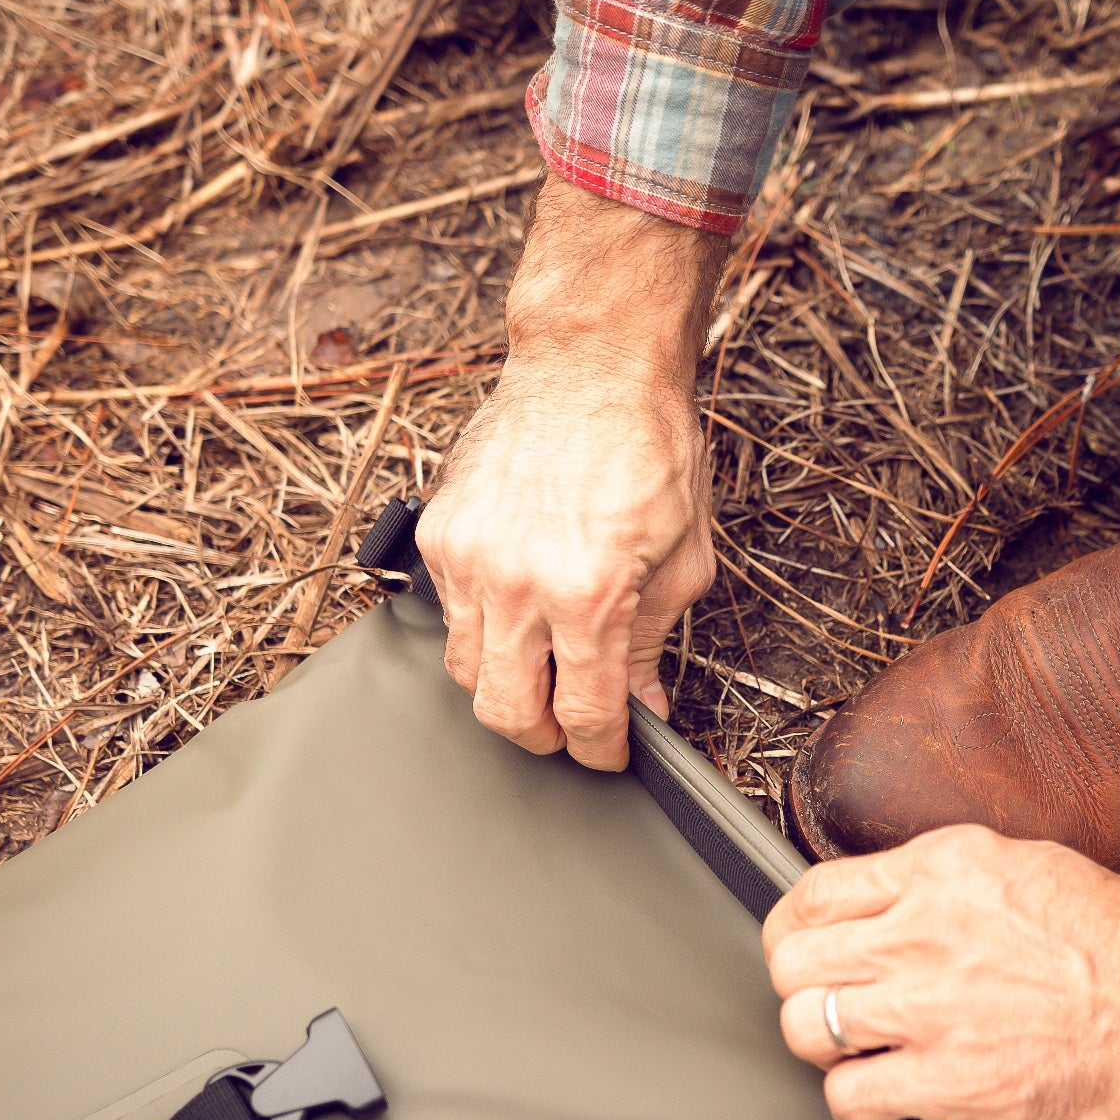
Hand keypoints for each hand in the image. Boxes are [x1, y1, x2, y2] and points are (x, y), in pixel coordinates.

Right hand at [420, 176, 731, 769]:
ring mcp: (467, 556)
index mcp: (589, 592)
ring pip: (463, 669)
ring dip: (504, 684)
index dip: (599, 749)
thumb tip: (643, 703)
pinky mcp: (437, 532)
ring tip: (540, 670)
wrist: (592, 365)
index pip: (581, 712)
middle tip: (567, 729)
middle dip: (541, 736)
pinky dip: (479, 627)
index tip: (607, 754)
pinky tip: (514, 612)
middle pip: (505, 711)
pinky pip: (446, 611)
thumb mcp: (682, 556)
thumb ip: (653, 641)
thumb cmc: (647, 446)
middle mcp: (517, 581)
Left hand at [761, 824, 1119, 1119]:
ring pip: (805, 1025)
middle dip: (800, 988)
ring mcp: (928, 1007)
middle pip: (794, 960)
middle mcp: (922, 930)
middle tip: (826, 1008)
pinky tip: (879, 1106)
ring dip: (822, 1047)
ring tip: (854, 1056)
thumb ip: (948, 883)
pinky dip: (854, 1108)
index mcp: (942, 869)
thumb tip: (900, 903)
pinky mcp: (946, 1079)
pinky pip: (849, 1095)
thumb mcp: (1027, 867)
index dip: (795, 929)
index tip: (804, 950)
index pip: (815, 891)